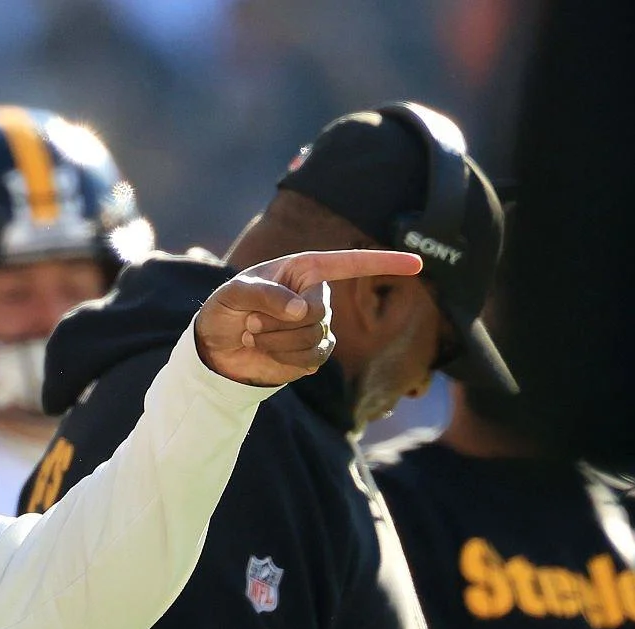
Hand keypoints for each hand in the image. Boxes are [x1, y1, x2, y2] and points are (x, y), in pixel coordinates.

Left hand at [194, 249, 424, 386]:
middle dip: (279, 322)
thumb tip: (302, 310)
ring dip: (275, 341)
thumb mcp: (233, 293)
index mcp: (305, 270)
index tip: (417, 264)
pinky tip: (265, 349)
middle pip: (318, 313)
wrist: (216, 348)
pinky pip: (311, 359)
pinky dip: (282, 357)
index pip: (351, 263)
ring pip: (313, 339)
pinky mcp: (312, 355)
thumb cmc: (225, 310)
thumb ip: (264, 294)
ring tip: (254, 334)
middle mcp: (317, 296)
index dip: (384, 262)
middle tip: (252, 321)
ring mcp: (318, 327)